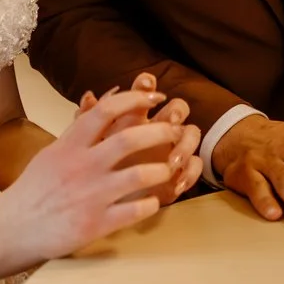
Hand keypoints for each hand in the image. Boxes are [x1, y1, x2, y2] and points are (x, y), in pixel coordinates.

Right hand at [0, 80, 190, 262]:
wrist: (11, 229)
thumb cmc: (34, 189)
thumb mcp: (52, 153)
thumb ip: (79, 131)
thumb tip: (102, 100)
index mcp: (69, 145)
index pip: (106, 110)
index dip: (135, 99)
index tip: (155, 97)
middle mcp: (81, 167)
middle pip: (130, 139)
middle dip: (161, 132)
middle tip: (177, 132)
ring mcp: (89, 196)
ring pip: (140, 175)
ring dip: (162, 170)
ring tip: (170, 169)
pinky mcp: (94, 225)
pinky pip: (135, 211)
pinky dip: (151, 204)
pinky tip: (154, 201)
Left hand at [76, 74, 202, 206]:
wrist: (109, 201)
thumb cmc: (101, 169)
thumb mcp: (90, 146)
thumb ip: (87, 121)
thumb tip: (88, 97)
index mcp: (137, 118)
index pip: (146, 93)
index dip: (146, 86)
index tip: (145, 83)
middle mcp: (158, 128)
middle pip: (177, 107)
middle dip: (177, 110)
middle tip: (170, 120)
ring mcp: (173, 148)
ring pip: (191, 134)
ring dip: (185, 145)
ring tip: (171, 162)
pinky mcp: (181, 171)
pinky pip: (195, 165)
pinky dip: (189, 173)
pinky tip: (177, 184)